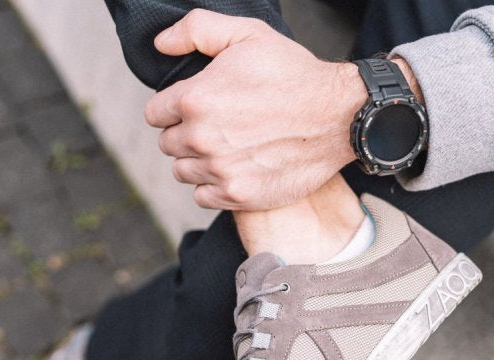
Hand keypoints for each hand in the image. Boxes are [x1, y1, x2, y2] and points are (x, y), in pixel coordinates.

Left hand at [144, 9, 363, 210]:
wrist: (338, 116)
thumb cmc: (294, 74)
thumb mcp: (247, 34)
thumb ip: (196, 30)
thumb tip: (160, 44)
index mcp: (194, 99)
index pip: (155, 113)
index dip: (174, 107)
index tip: (196, 105)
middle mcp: (201, 138)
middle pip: (167, 143)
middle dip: (186, 132)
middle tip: (218, 124)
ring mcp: (218, 170)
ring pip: (182, 171)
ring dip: (197, 160)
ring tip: (227, 146)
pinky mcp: (236, 195)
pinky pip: (202, 196)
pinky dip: (212, 185)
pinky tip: (234, 167)